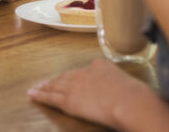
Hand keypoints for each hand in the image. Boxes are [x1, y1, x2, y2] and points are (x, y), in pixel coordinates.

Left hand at [27, 58, 154, 128]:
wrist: (130, 102)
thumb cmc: (136, 97)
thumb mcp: (128, 83)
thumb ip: (119, 84)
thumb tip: (121, 92)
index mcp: (100, 65)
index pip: (83, 71)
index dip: (74, 76)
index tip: (70, 79)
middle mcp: (84, 72)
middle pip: (66, 76)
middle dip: (56, 80)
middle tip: (46, 82)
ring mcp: (75, 86)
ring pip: (56, 85)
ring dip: (45, 86)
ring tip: (37, 88)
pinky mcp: (69, 100)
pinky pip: (51, 97)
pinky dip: (40, 95)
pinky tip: (32, 95)